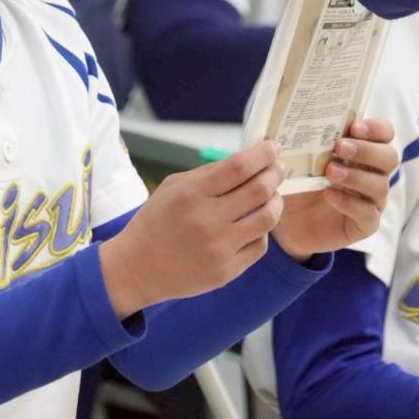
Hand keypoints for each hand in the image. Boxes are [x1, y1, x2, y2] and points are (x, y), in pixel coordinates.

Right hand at [100, 140, 285, 318]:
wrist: (138, 268)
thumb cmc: (156, 222)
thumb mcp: (172, 187)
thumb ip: (208, 173)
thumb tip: (248, 158)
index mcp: (191, 194)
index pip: (238, 167)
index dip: (262, 154)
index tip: (272, 147)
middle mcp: (207, 220)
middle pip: (259, 189)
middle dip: (276, 173)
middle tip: (280, 167)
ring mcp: (219, 248)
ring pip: (268, 218)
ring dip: (277, 200)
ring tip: (274, 194)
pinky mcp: (227, 271)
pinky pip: (260, 244)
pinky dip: (262, 230)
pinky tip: (257, 223)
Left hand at [272, 119, 396, 261]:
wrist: (290, 221)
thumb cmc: (299, 182)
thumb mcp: (296, 158)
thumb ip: (296, 139)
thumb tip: (277, 124)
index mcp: (362, 150)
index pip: (384, 133)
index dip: (375, 128)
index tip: (354, 127)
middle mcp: (373, 173)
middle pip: (389, 157)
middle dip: (367, 150)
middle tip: (340, 147)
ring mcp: (372, 199)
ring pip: (380, 185)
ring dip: (356, 176)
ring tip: (330, 172)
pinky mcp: (366, 223)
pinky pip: (368, 213)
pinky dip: (349, 202)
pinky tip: (329, 196)